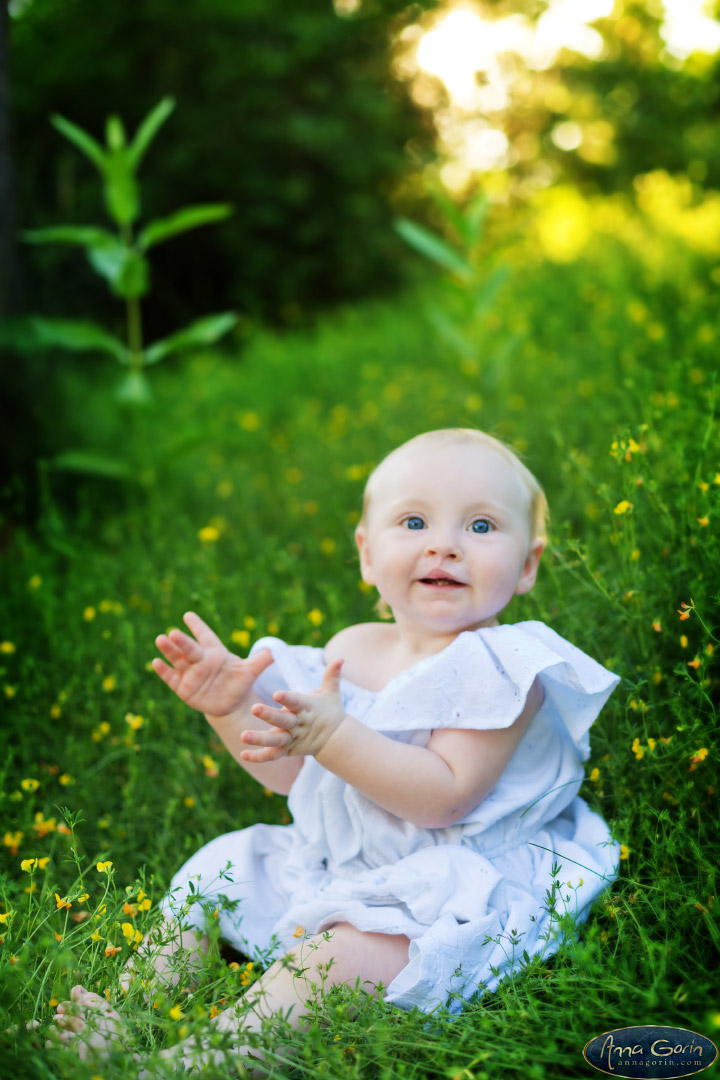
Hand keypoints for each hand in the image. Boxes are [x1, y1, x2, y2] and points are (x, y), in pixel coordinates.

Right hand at [152, 611, 273, 719]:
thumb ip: (261, 660)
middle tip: (173, 632)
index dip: (198, 626)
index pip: (206, 636)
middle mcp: (200, 660)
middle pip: (190, 648)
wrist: (230, 704)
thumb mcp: (250, 672)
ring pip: (178, 659)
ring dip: (169, 650)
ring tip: (161, 639)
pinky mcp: (183, 688)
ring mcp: (190, 673)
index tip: (188, 615)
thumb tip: (277, 649)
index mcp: (216, 652)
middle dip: (182, 641)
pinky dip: (164, 671)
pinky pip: (171, 678)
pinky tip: (156, 662)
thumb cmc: (238, 682)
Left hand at [241, 659, 345, 760]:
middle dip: (269, 715)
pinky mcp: (288, 750)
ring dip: (260, 739)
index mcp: (307, 708)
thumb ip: (331, 675)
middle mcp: (298, 724)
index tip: (276, 693)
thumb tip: (340, 658)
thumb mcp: (332, 693)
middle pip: (283, 720)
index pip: (296, 702)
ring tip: (243, 735)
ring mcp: (293, 738)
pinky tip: (243, 755)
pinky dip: (259, 757)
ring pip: (276, 740)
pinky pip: (272, 755)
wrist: (337, 739)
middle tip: (254, 708)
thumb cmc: (330, 711)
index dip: (287, 698)